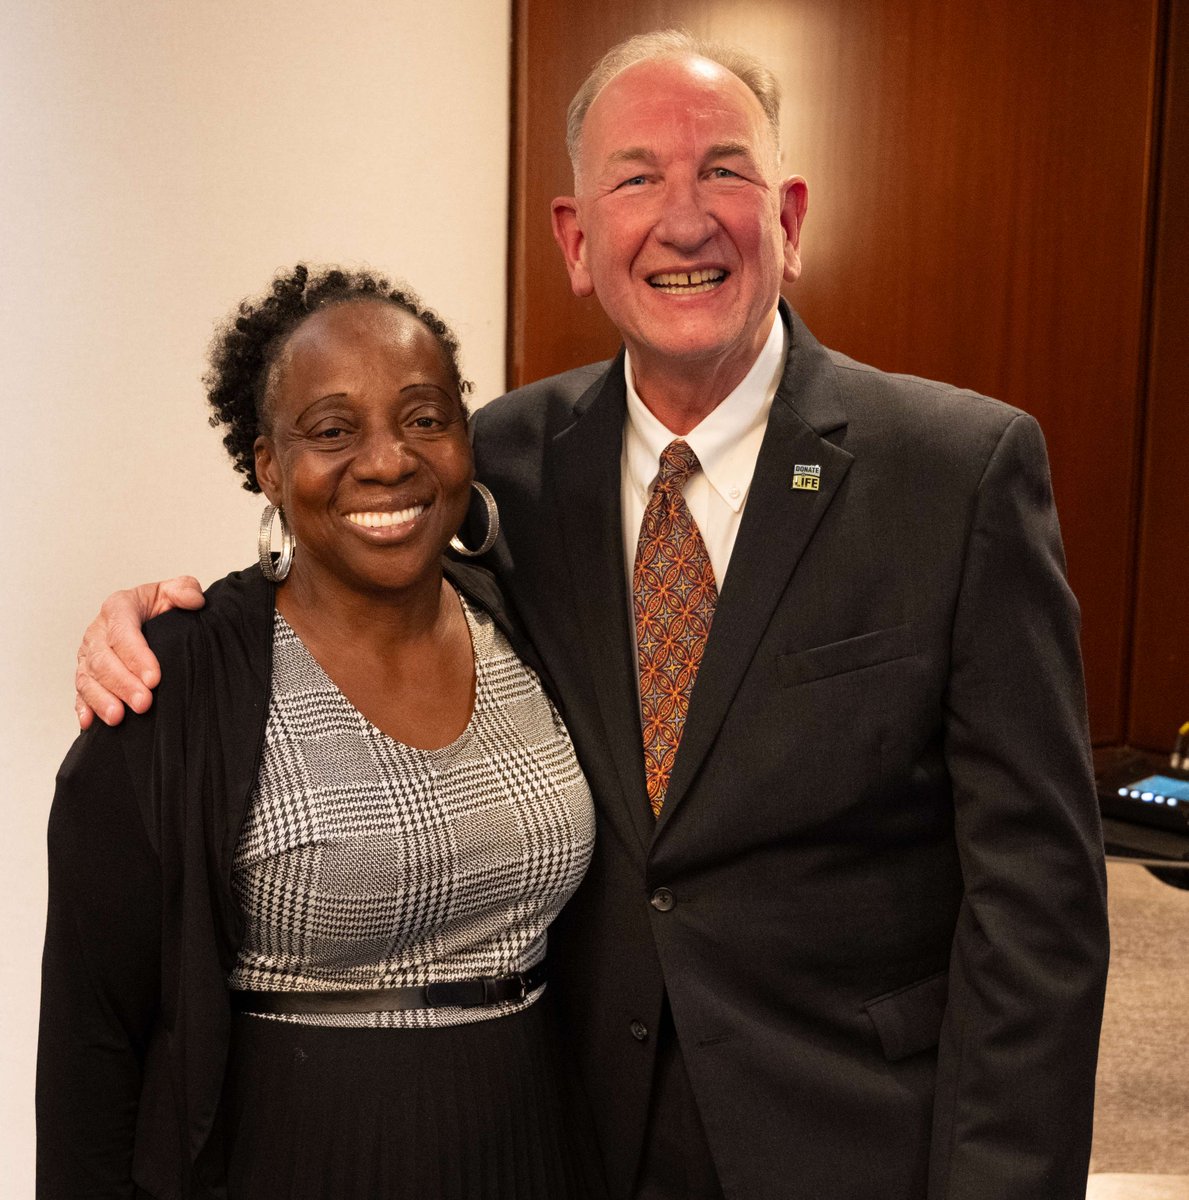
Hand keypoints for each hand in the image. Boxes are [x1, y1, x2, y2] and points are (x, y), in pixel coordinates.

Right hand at [75, 577, 205, 728]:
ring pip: (88, 678)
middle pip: (103, 659)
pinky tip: (89, 722)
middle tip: (143, 703)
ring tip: (118, 717)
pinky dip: (83, 707)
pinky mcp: (85, 674)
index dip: (137, 656)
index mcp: (119, 608)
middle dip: (122, 683)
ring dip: (102, 699)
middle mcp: (98, 631)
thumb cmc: (160, 607)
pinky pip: (79, 692)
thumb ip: (184, 589)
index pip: (123, 632)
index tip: (155, 678)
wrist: (147, 618)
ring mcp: (88, 654)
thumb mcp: (173, 592)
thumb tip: (194, 600)